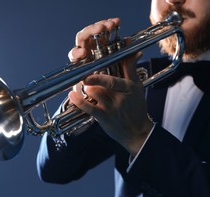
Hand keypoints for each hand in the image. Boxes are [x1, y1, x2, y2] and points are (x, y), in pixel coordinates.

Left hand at [67, 19, 153, 155]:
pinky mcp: (104, 117)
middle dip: (96, 76)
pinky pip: (89, 108)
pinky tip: (72, 95)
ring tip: (80, 82)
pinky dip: (79, 102)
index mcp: (129, 86)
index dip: (115, 59)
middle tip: (87, 71)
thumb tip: (132, 51)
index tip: (105, 51)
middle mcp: (121, 96)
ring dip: (86, 86)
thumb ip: (131, 68)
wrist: (137, 132)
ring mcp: (112, 107)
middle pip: (107, 81)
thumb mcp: (137, 86)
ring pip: (96, 92)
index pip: (123, 69)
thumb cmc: (136, 108)